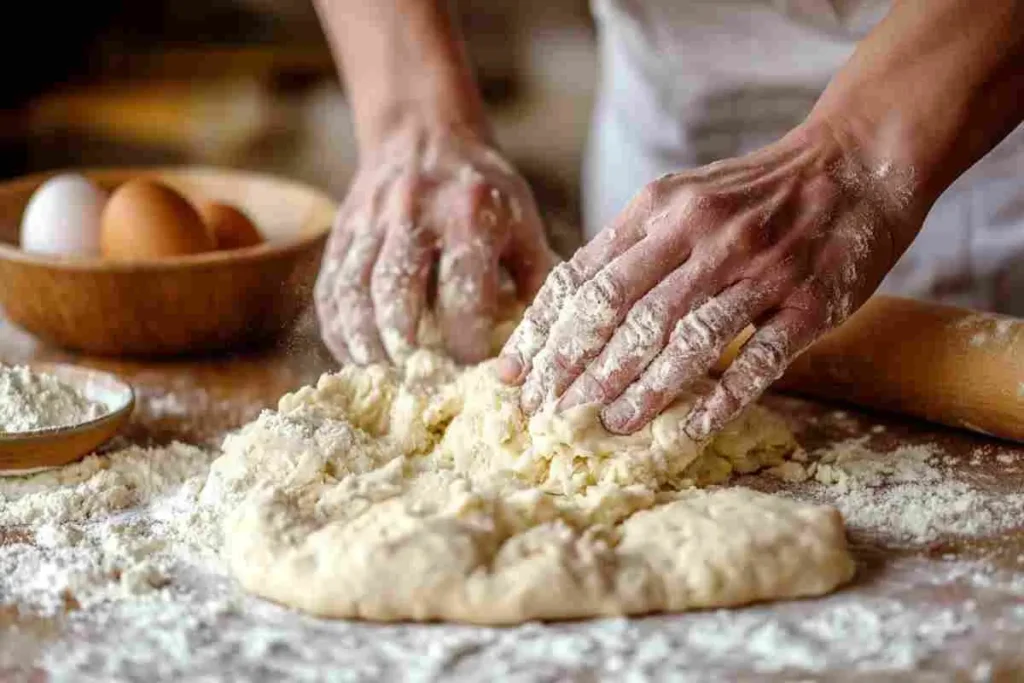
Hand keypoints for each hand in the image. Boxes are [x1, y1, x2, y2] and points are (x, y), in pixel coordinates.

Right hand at [316, 125, 555, 364]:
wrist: (423, 135)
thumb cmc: (483, 190)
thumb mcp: (523, 219)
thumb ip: (537, 276)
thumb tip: (546, 341)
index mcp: (468, 213)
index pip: (464, 289)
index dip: (468, 338)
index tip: (474, 367)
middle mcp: (412, 214)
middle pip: (397, 293)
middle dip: (408, 348)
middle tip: (421, 382)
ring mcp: (369, 222)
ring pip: (354, 294)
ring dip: (367, 344)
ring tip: (384, 375)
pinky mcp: (341, 234)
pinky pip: (330, 290)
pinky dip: (340, 330)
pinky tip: (356, 356)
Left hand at [499, 122, 921, 440]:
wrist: (857, 162)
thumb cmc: (757, 192)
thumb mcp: (683, 196)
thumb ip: (631, 243)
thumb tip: (568, 305)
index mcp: (662, 208)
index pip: (585, 277)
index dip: (546, 332)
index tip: (516, 376)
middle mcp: (702, 235)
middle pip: (622, 311)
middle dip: (577, 367)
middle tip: (548, 413)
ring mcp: (757, 269)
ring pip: (683, 338)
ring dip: (641, 389)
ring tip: (608, 426)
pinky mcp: (807, 303)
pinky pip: (757, 359)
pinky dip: (720, 397)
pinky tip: (688, 428)